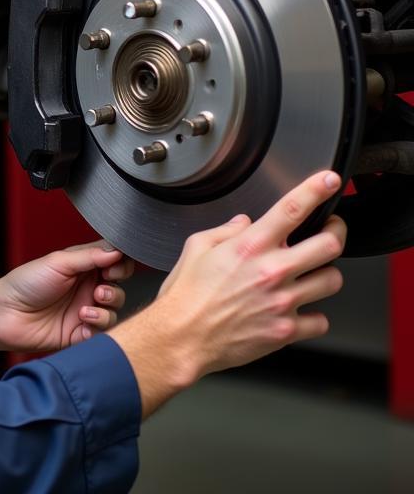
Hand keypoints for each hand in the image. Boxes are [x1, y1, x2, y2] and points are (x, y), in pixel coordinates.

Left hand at [0, 240, 134, 352]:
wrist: (5, 313)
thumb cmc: (26, 283)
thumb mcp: (58, 262)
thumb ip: (90, 256)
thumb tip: (117, 250)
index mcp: (82, 267)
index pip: (114, 264)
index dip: (120, 265)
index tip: (112, 268)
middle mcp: (86, 289)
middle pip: (118, 289)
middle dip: (114, 290)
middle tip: (99, 290)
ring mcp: (84, 311)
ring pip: (113, 312)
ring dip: (106, 310)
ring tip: (87, 308)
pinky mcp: (80, 334)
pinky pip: (102, 334)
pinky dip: (97, 327)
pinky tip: (82, 321)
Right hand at [110, 170, 345, 416]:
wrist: (182, 337)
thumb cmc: (186, 295)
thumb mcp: (196, 248)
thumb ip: (224, 230)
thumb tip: (243, 224)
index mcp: (249, 246)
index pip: (292, 209)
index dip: (316, 190)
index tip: (330, 181)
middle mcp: (271, 271)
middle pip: (329, 244)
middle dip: (335, 233)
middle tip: (331, 231)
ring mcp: (283, 302)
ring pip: (332, 280)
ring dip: (325, 274)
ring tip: (312, 273)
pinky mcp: (286, 331)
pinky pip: (320, 320)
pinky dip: (313, 315)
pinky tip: (298, 310)